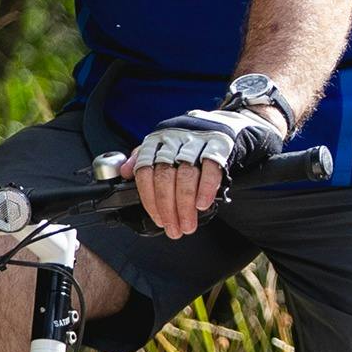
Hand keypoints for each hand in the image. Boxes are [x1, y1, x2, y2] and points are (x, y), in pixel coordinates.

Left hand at [126, 103, 282, 237]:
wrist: (229, 123)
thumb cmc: (192, 141)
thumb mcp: (164, 145)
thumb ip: (143, 158)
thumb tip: (122, 172)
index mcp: (158, 139)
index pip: (145, 171)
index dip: (149, 198)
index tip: (157, 218)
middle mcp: (175, 138)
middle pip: (165, 177)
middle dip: (168, 207)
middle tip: (173, 228)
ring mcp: (198, 140)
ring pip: (186, 176)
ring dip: (185, 205)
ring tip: (188, 224)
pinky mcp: (220, 144)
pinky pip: (211, 169)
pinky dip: (206, 189)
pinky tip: (203, 205)